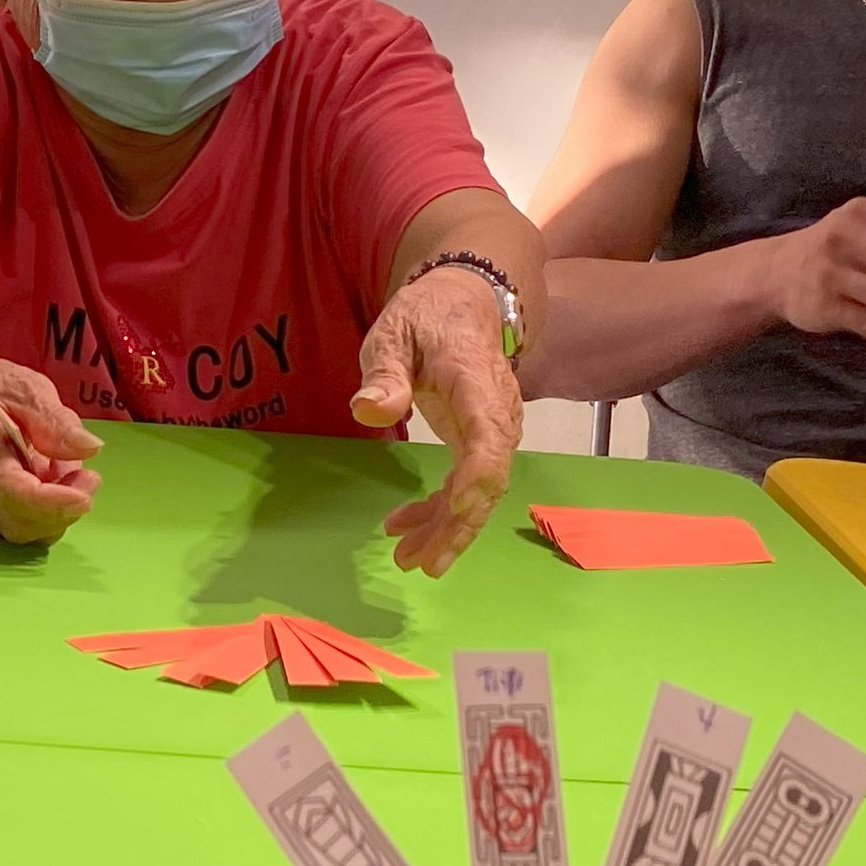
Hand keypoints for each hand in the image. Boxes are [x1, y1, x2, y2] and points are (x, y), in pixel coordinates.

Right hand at [0, 355, 101, 544]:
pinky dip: (48, 515)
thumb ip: (55, 419)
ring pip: (21, 531)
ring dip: (59, 513)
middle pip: (15, 519)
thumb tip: (89, 448)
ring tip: (72, 474)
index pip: (4, 488)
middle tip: (89, 478)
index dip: (47, 502)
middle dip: (62, 509)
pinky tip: (55, 485)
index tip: (84, 496)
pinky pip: (21, 528)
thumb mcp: (27, 388)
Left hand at [353, 269, 523, 575]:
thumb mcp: (394, 333)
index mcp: (476, 384)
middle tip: (418, 562)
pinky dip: (441, 510)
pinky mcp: (482, 443)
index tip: (453, 512)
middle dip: (457, 526)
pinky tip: (407, 525)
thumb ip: (384, 374)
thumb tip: (369, 411)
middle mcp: (496, 414)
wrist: (466, 303)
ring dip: (448, 529)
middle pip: (489, 481)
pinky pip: (469, 485)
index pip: (489, 442)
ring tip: (408, 557)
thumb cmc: (427, 316)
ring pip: (481, 492)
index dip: (475, 483)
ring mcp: (494, 431)